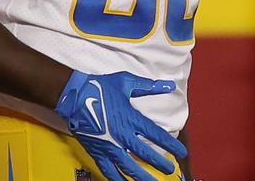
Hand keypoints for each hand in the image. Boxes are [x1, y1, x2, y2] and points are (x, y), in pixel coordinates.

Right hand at [53, 71, 187, 180]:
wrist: (73, 97)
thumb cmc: (99, 88)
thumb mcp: (127, 82)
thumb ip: (149, 86)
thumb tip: (169, 85)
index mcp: (131, 118)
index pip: (156, 135)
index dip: (170, 145)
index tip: (181, 152)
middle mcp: (121, 135)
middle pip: (144, 154)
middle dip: (159, 163)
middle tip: (170, 170)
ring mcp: (108, 145)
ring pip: (127, 166)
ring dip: (141, 176)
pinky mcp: (96, 151)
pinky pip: (108, 169)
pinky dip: (117, 178)